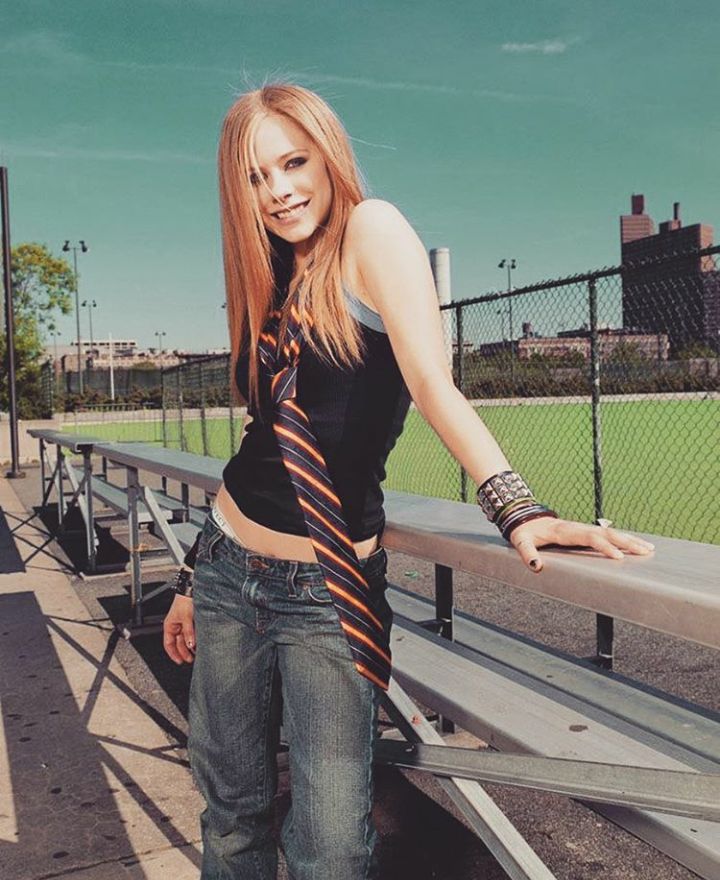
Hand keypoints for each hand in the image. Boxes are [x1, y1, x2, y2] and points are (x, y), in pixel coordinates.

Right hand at [163, 594, 195, 663]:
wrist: (192, 590)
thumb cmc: (184, 600)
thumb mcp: (186, 618)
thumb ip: (188, 632)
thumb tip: (190, 644)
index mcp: (169, 626)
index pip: (168, 644)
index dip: (173, 654)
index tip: (180, 661)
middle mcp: (176, 626)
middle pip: (178, 643)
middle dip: (183, 652)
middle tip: (191, 659)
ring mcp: (183, 624)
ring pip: (185, 639)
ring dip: (190, 646)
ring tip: (196, 653)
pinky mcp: (191, 621)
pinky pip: (191, 633)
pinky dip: (194, 639)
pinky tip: (199, 643)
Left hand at [510, 516, 654, 572]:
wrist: (525, 517)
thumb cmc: (525, 532)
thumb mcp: (521, 541)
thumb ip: (527, 552)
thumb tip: (536, 566)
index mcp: (565, 531)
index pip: (589, 537)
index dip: (604, 546)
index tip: (618, 557)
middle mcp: (577, 527)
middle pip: (606, 533)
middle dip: (626, 542)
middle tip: (645, 552)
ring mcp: (583, 528)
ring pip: (610, 532)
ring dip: (629, 540)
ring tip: (648, 549)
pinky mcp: (585, 531)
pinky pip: (607, 534)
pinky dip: (623, 538)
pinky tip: (636, 544)